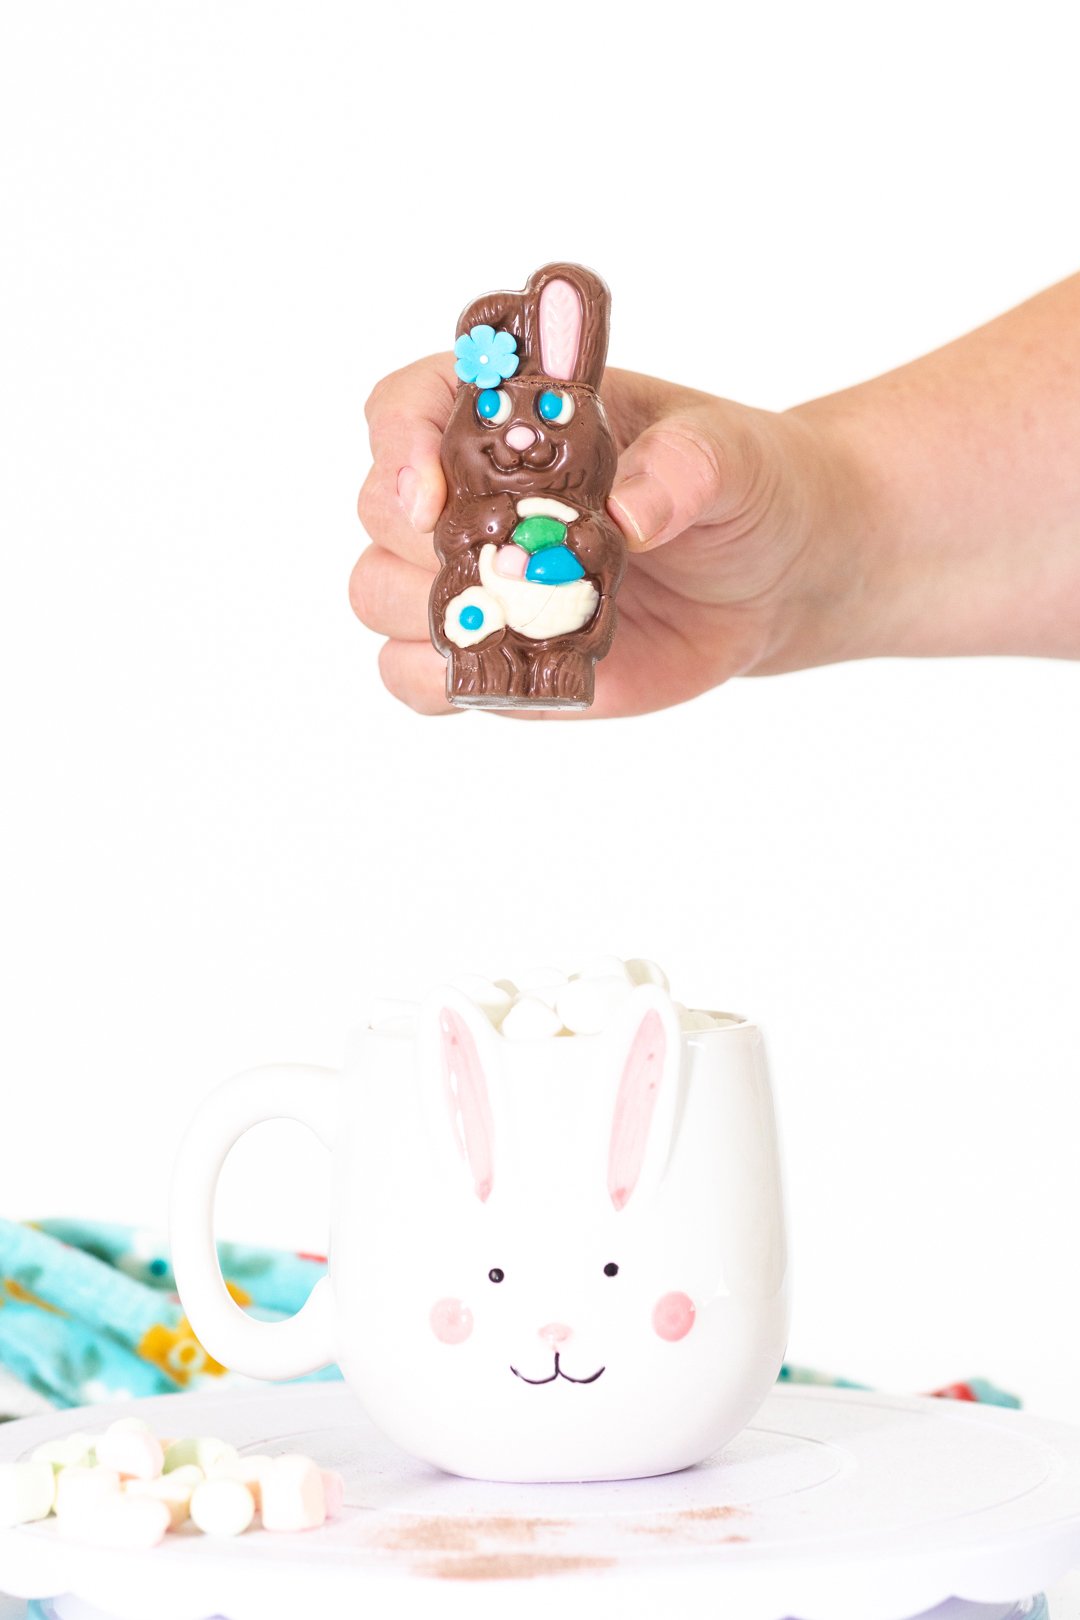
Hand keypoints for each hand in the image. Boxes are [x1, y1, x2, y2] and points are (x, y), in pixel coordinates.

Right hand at [351, 357, 866, 717]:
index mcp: (512, 413)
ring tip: (518, 619)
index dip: (398, 443)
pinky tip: (501, 671)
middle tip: (511, 562)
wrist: (773, 578)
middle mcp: (473, 491)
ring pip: (376, 593)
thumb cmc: (743, 488)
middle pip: (379, 508)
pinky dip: (436, 682)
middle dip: (422, 543)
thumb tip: (630, 513)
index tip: (431, 492)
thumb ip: (684, 468)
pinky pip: (410, 676)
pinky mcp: (490, 649)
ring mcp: (474, 576)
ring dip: (429, 615)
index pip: (409, 403)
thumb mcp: (730, 457)